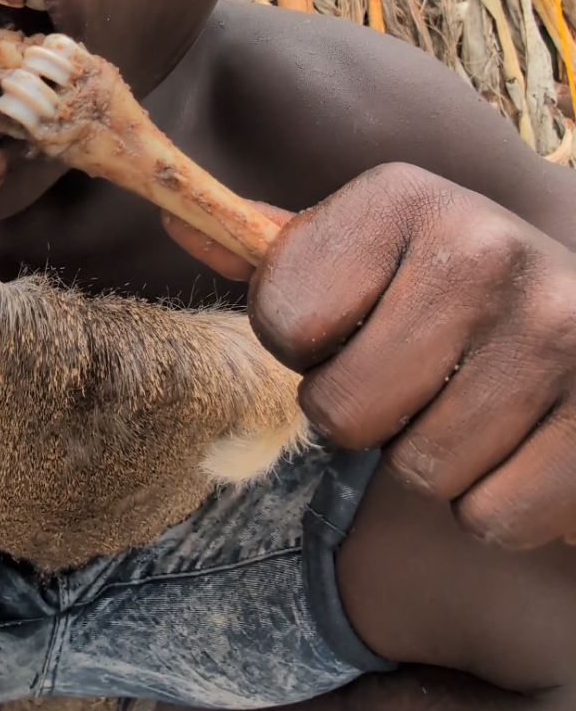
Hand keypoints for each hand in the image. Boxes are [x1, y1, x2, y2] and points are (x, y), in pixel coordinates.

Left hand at [244, 163, 575, 549]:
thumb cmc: (444, 287)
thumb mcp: (366, 249)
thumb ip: (274, 250)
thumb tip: (172, 220)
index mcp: (402, 197)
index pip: (280, 319)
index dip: (300, 343)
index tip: (348, 323)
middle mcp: (482, 248)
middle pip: (341, 410)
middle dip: (359, 412)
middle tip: (407, 376)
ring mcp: (553, 330)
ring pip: (418, 469)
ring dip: (429, 457)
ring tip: (467, 400)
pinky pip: (488, 513)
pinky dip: (491, 500)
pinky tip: (516, 439)